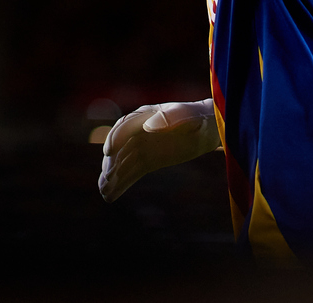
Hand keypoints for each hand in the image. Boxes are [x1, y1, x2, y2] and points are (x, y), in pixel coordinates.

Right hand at [98, 99, 219, 202]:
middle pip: (120, 146)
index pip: (126, 125)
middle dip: (112, 162)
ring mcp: (142, 147)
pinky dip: (121, 183)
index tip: (108, 151)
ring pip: (122, 162)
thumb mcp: (188, 116)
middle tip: (107, 178)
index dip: (116, 137)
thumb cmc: (198, 118)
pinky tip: (111, 196)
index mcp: (146, 115)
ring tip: (104, 192)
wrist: (208, 128)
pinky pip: (131, 172)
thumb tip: (148, 126)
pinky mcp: (147, 161)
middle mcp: (139, 131)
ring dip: (112, 176)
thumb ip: (170, 118)